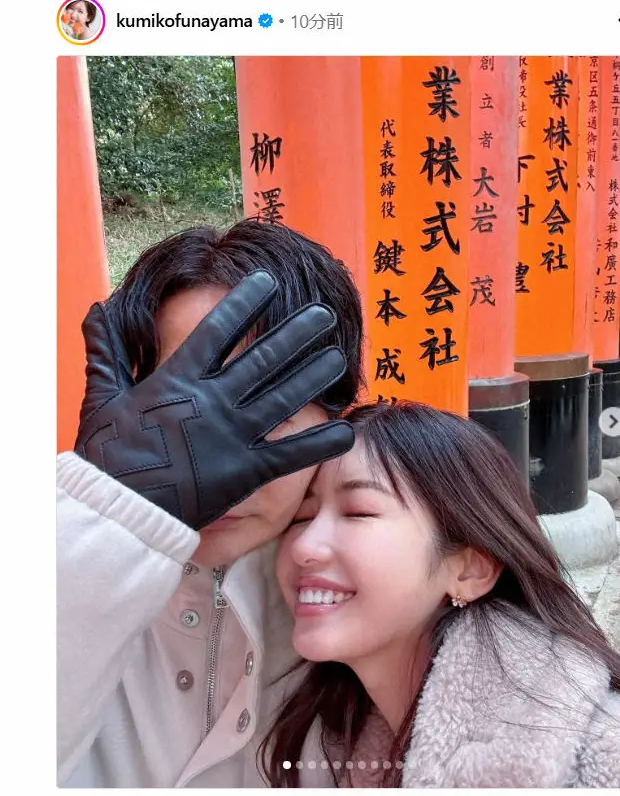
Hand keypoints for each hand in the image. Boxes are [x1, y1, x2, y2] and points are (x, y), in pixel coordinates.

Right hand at [75, 270, 354, 528]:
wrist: (119, 511)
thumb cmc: (108, 456)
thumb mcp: (100, 397)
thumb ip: (106, 351)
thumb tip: (96, 308)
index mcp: (178, 381)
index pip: (218, 331)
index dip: (244, 304)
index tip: (268, 283)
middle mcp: (213, 401)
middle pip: (263, 359)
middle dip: (296, 334)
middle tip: (324, 315)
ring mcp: (233, 435)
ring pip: (283, 398)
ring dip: (313, 377)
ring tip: (338, 358)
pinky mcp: (246, 471)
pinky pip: (290, 454)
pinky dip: (320, 443)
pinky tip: (346, 431)